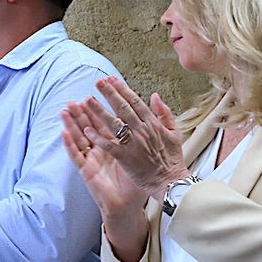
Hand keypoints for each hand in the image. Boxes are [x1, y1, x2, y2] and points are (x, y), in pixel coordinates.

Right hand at [61, 107, 148, 261]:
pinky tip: (64, 133)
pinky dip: (70, 144)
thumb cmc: (139, 181)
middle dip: (84, 111)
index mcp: (117, 144)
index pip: (109, 120)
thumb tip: (156, 110)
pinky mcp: (87, 170)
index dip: (105, 105)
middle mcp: (102, 149)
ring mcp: (92, 159)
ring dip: (72, 123)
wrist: (130, 204)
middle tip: (77, 96)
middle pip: (91, 126)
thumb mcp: (148, 154)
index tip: (100, 90)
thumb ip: (153, 130)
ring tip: (64, 110)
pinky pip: (77, 156)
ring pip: (80, 137)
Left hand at [75, 77, 187, 196]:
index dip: (122, 89)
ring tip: (87, 100)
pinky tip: (86, 130)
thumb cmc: (172, 159)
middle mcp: (142, 131)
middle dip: (109, 94)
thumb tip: (155, 96)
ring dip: (99, 111)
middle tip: (97, 82)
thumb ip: (165, 113)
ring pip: (114, 124)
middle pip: (122, 109)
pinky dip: (98, 138)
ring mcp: (133, 144)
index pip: (135, 102)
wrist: (170, 182)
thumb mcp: (174, 133)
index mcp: (153, 124)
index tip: (111, 79)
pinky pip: (109, 145)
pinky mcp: (126, 158)